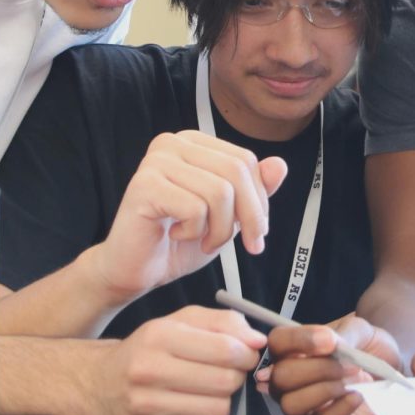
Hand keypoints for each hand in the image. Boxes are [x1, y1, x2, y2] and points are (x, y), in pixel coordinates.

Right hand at [84, 306, 266, 414]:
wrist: (97, 384)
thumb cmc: (146, 348)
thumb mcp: (179, 321)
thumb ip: (223, 322)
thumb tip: (258, 340)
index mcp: (160, 336)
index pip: (225, 349)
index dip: (246, 353)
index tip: (245, 354)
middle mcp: (150, 370)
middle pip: (225, 381)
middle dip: (236, 376)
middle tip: (227, 371)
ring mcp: (149, 406)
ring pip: (219, 408)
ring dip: (225, 398)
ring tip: (211, 388)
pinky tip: (199, 404)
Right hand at [93, 131, 288, 298]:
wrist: (134, 271)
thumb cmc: (177, 242)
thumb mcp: (227, 216)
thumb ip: (252, 191)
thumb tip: (280, 165)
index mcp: (194, 144)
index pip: (244, 160)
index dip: (260, 200)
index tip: (258, 233)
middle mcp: (173, 143)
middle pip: (236, 171)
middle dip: (249, 216)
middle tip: (247, 245)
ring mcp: (156, 161)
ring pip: (219, 192)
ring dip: (220, 229)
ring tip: (203, 241)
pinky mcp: (145, 185)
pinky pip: (195, 208)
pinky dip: (195, 232)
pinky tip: (177, 235)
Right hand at [268, 314, 401, 414]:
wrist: (392, 369)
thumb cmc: (368, 346)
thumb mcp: (359, 330)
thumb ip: (343, 334)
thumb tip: (328, 343)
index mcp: (295, 348)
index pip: (277, 341)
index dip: (298, 340)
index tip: (330, 340)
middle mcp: (292, 378)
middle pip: (280, 378)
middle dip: (316, 369)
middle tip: (347, 364)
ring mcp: (305, 405)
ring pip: (292, 405)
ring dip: (325, 390)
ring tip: (353, 380)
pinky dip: (342, 408)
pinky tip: (358, 395)